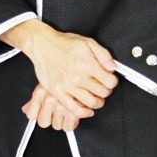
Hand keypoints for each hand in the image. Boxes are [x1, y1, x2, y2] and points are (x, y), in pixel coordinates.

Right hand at [2, 19, 117, 116]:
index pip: (110, 82)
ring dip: (98, 102)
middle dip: (106, 91)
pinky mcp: (58, 92)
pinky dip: (84, 113)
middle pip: (103, 93)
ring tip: (96, 98)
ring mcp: (68, 86)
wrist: (42, 45)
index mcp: (88, 65)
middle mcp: (79, 77)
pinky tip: (88, 110)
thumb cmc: (64, 43)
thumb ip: (104, 55)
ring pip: (91, 102)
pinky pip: (74, 109)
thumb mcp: (88, 43)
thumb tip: (113, 67)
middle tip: (102, 88)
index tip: (109, 80)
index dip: (112, 81)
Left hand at [22, 84, 82, 130]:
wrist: (89, 73)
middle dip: (52, 119)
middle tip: (59, 111)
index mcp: (41, 92)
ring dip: (63, 121)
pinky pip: (67, 127)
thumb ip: (35, 100)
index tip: (46, 111)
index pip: (31, 114)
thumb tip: (25, 110)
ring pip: (56, 126)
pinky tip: (75, 115)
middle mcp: (49, 99)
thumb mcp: (47, 85)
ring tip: (69, 111)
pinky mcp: (73, 113)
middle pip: (43, 122)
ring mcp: (61, 106)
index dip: (39, 114)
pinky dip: (72, 123)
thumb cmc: (67, 79)